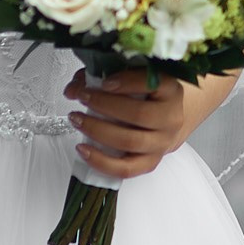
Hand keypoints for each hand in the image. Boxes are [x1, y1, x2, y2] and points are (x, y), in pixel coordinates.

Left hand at [64, 68, 188, 180]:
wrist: (170, 117)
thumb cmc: (147, 93)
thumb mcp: (131, 76)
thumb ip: (101, 76)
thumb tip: (72, 90)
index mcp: (171, 90)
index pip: (153, 83)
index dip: (127, 82)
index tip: (104, 82)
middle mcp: (171, 118)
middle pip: (138, 115)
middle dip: (104, 105)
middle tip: (83, 97)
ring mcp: (162, 143)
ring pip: (130, 142)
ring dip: (98, 131)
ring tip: (77, 119)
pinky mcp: (150, 162)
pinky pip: (126, 168)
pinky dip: (101, 161)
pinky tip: (83, 149)